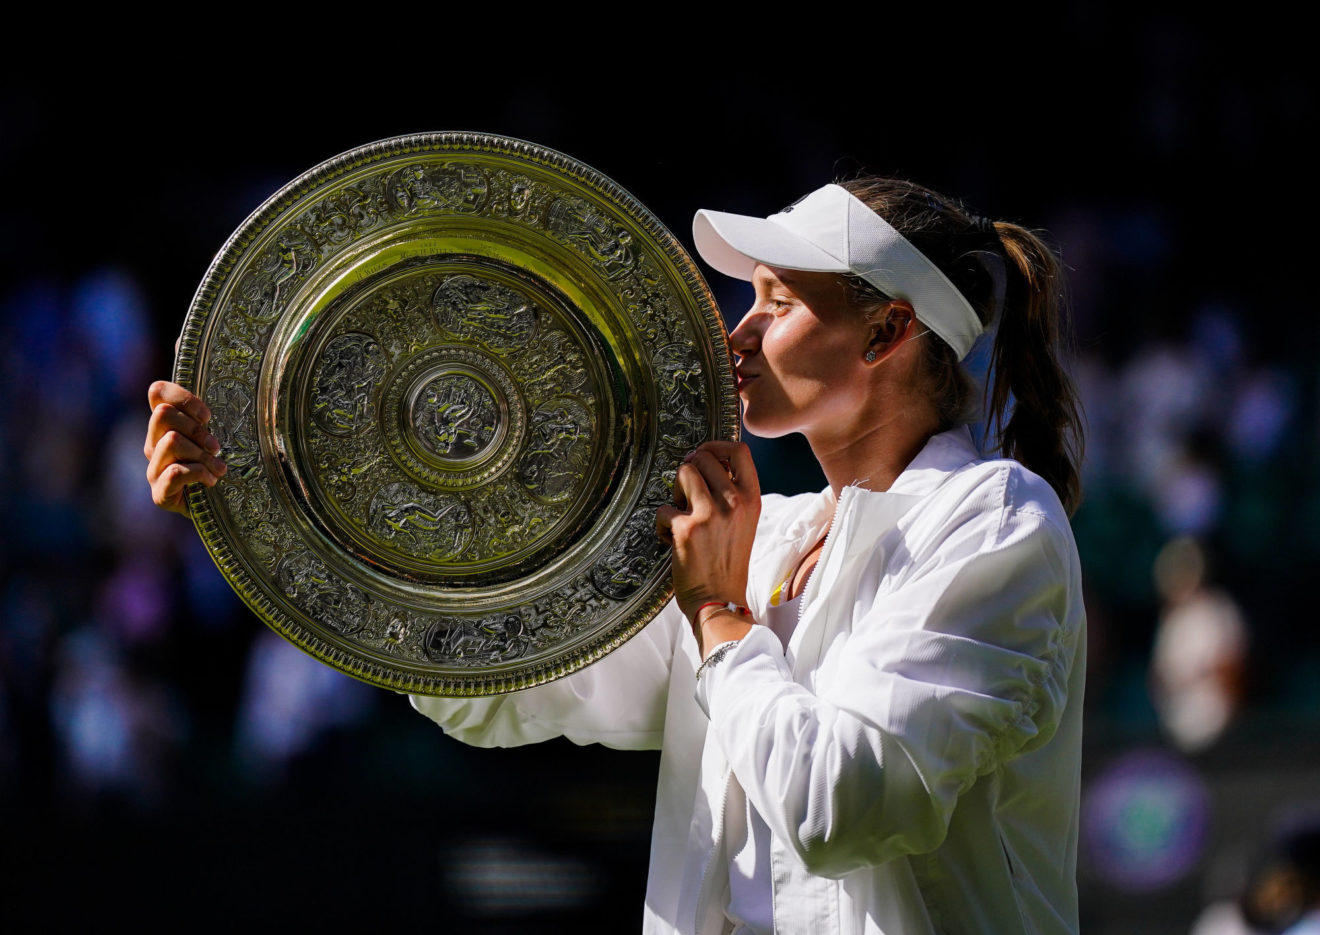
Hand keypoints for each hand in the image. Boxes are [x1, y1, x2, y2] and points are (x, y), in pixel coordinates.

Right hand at [144, 380, 225, 515]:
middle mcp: (153, 444)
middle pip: (162, 414)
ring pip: (171, 441)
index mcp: (164, 427)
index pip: (157, 392)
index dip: (184, 398)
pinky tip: (211, 481)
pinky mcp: (160, 493)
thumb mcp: (216, 438)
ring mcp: (153, 469)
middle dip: (196, 429)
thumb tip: (228, 391)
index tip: (208, 417)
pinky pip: (175, 472)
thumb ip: (210, 419)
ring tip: (219, 469)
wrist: (217, 509)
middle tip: (216, 447)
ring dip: (202, 455)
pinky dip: (199, 474)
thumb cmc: (219, 467)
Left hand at [655, 440, 760, 641]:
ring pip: (683, 472)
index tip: (704, 456)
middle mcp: (734, 502)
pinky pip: (663, 509)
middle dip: (689, 471)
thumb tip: (705, 464)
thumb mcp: (743, 523)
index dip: (716, 446)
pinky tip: (669, 540)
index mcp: (751, 499)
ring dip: (675, 492)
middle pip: (704, 457)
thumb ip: (732, 494)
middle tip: (686, 494)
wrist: (719, 600)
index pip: (740, 451)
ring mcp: (711, 514)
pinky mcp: (687, 529)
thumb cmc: (727, 562)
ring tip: (679, 514)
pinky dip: (661, 525)